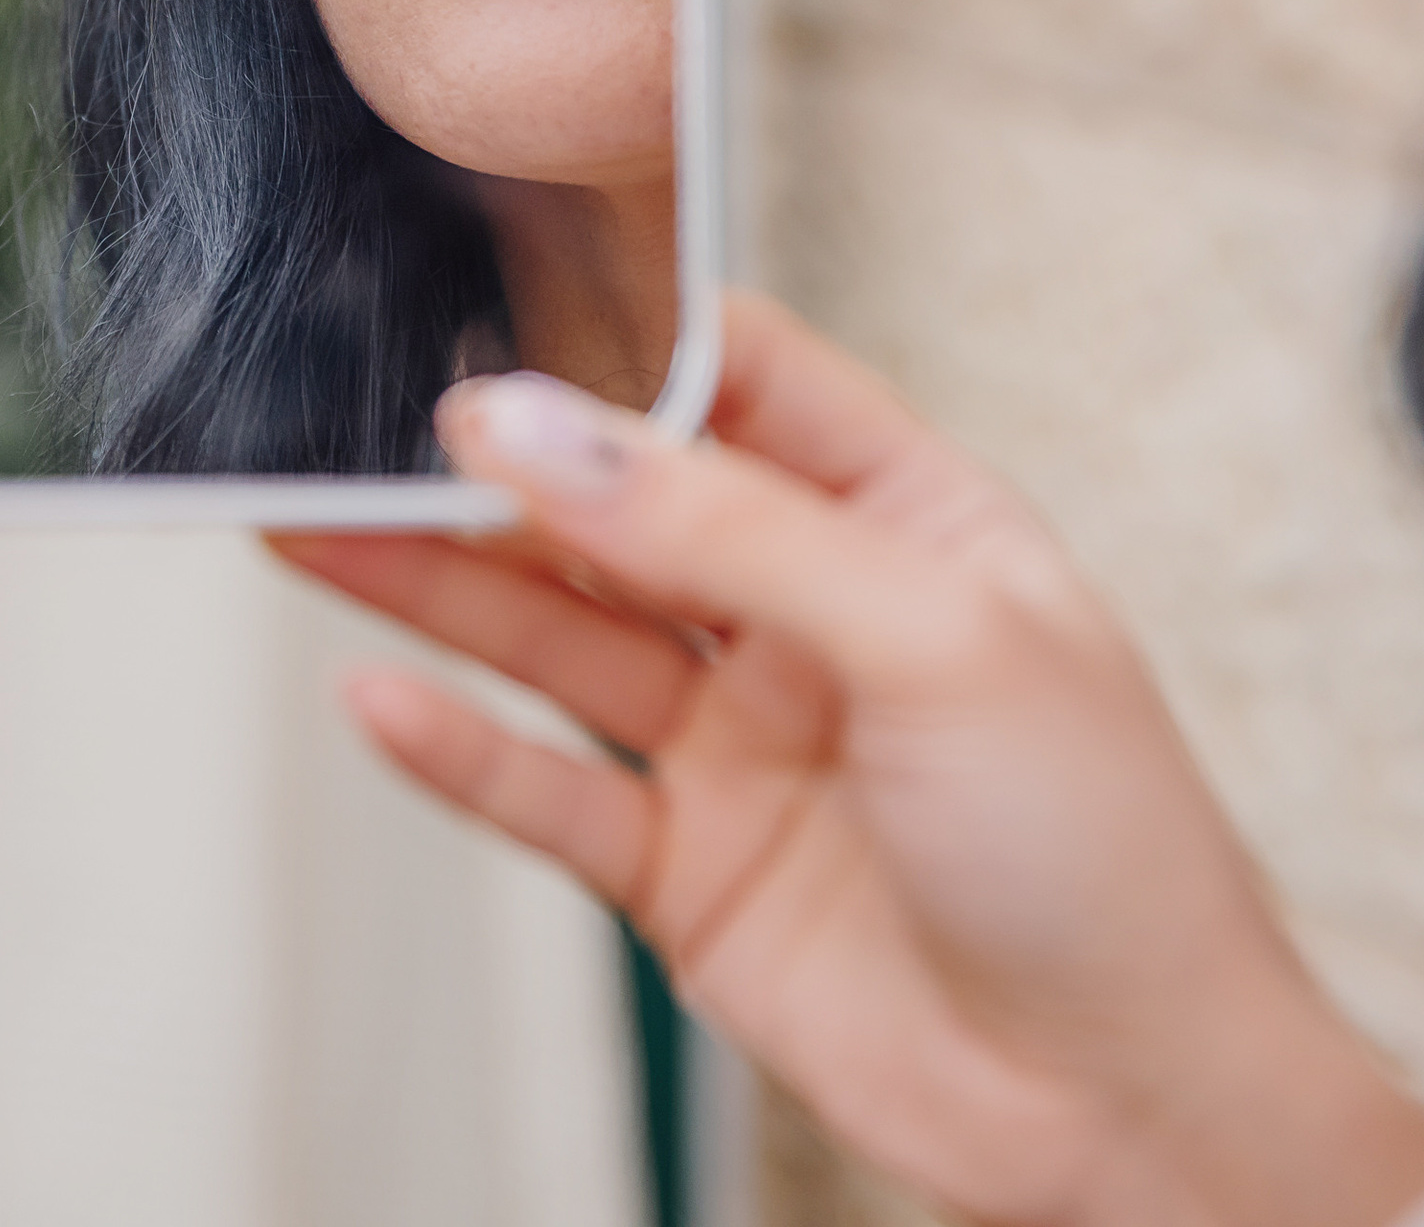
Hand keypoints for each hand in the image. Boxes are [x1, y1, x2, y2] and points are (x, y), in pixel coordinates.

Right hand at [281, 294, 1423, 1226]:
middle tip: (352, 431)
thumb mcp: (933, 638)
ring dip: (430, 587)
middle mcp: (799, 614)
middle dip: (487, 469)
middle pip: (610, 508)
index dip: (613, 342)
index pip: (733, 379)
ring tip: (306, 530)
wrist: (1136, 1125)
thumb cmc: (1105, 859)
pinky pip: (544, 787)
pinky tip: (373, 695)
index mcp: (893, 516)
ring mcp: (733, 739)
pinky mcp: (682, 865)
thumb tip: (542, 425)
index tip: (488, 316)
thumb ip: (727, 525)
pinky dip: (454, 749)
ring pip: (550, 634)